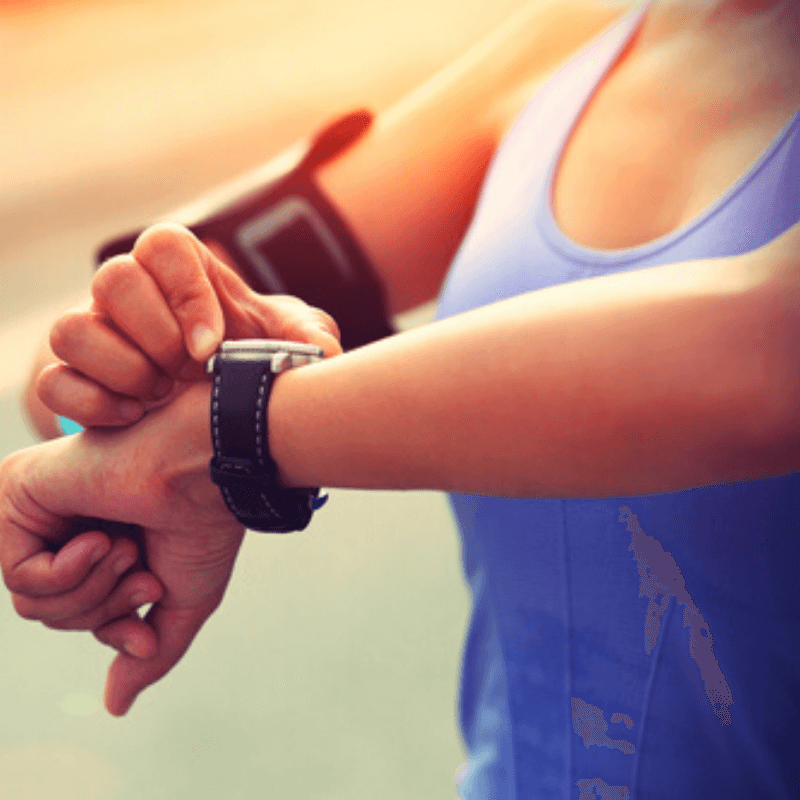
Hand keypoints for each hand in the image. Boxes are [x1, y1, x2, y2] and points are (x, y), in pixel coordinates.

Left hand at [1, 381, 242, 715]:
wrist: (207, 470)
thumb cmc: (203, 524)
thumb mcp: (179, 601)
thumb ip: (147, 652)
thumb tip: (113, 706)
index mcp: (101, 539)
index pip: (78, 611)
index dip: (109, 629)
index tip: (142, 635)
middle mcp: (63, 523)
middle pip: (50, 612)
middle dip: (103, 608)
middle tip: (144, 573)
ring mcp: (38, 508)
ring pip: (31, 601)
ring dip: (91, 590)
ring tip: (127, 548)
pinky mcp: (18, 493)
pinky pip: (20, 575)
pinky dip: (67, 572)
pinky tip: (102, 539)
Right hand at [36, 222, 341, 427]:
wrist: (217, 400)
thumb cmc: (251, 354)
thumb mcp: (287, 343)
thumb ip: (308, 338)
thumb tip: (325, 352)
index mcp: (183, 272)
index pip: (162, 245)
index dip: (183, 292)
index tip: (212, 346)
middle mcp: (133, 295)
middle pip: (112, 279)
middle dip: (155, 334)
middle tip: (188, 372)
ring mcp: (98, 335)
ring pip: (71, 328)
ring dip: (121, 368)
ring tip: (161, 395)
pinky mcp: (76, 377)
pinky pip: (54, 382)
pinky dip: (90, 403)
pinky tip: (133, 417)